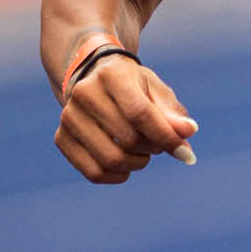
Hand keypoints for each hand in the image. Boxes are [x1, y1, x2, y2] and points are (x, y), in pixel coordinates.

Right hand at [55, 55, 199, 183]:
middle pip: (128, 139)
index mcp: (112, 75)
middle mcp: (84, 93)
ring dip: (137, 164)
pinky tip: (127, 167)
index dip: (166, 137)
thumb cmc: (136, 88)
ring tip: (143, 153)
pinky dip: (118, 176)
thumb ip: (173, 113)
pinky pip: (94, 172)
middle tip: (158, 144)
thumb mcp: (157, 92)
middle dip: (153, 149)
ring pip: (111, 159)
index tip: (185, 153)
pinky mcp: (61, 138)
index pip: (140, 113)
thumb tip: (188, 132)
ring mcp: (69, 116)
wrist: (97, 82)